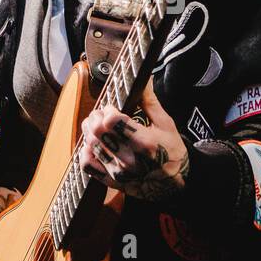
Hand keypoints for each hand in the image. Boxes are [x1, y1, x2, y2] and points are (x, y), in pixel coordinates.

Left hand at [78, 78, 189, 200]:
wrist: (174, 183)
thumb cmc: (171, 150)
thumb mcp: (166, 124)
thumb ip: (150, 101)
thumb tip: (145, 77)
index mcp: (145, 143)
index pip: (112, 121)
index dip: (108, 110)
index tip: (112, 108)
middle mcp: (130, 159)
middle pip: (97, 131)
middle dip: (96, 117)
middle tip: (101, 114)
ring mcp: (119, 173)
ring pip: (90, 145)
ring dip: (89, 131)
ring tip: (96, 126)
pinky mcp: (111, 182)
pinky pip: (87, 165)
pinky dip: (85, 152)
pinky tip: (93, 145)